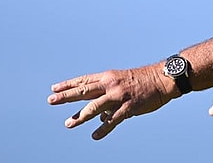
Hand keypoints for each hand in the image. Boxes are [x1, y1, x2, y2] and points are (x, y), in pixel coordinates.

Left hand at [47, 65, 173, 139]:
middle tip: (50, 100)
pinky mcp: (129, 107)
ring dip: (80, 116)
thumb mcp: (122, 84)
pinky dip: (103, 129)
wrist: (162, 79)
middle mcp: (110, 85)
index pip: (84, 80)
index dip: (68, 84)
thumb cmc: (143, 81)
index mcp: (108, 77)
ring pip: (95, 107)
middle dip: (66, 96)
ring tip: (68, 124)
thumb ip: (109, 100)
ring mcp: (119, 96)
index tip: (54, 88)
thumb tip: (101, 118)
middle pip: (84, 91)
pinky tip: (95, 136)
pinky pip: (113, 120)